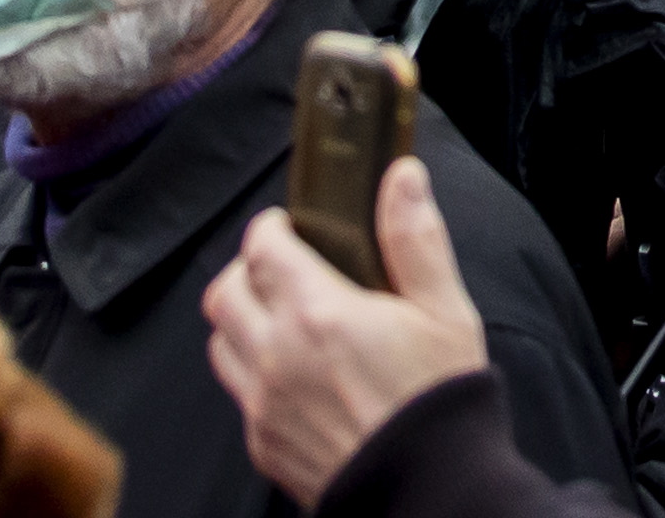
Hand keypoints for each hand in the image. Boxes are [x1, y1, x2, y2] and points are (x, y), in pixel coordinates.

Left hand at [206, 158, 489, 507]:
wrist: (429, 487)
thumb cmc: (438, 398)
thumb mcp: (445, 309)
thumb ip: (415, 238)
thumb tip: (401, 177)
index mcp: (318, 313)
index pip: (262, 248)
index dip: (270, 227)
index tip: (288, 223)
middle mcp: (276, 356)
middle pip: (224, 292)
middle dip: (248, 268)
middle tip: (282, 265)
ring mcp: (263, 405)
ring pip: (220, 342)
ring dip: (242, 319)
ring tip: (283, 316)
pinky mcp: (262, 444)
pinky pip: (238, 393)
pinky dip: (253, 371)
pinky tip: (295, 372)